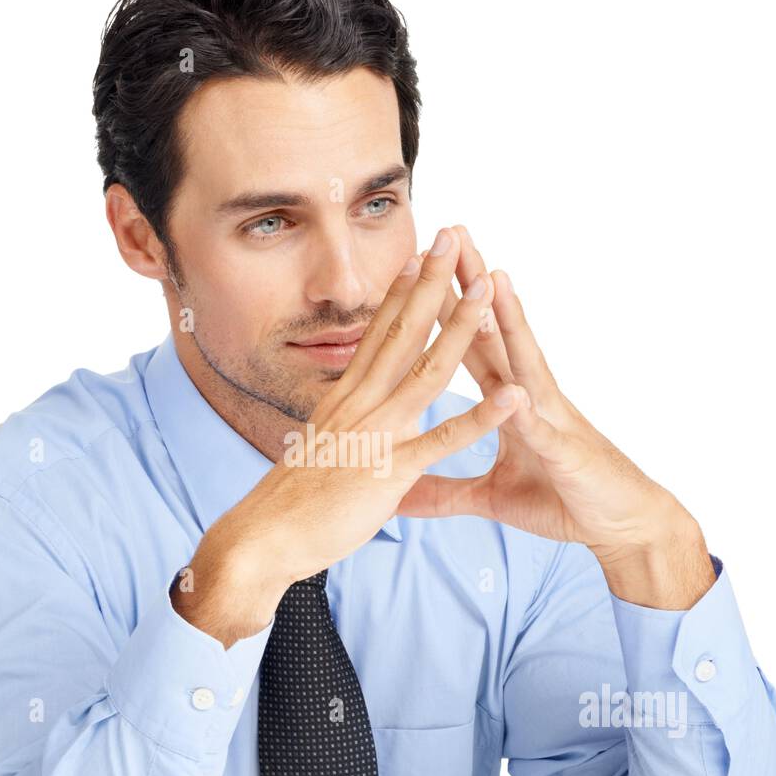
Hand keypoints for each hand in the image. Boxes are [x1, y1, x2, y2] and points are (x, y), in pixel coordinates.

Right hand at [175, 229, 528, 642]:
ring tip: (487, 289)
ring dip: (460, 328)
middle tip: (454, 237)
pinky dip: (481, 417)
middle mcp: (360, 406)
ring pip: (427, 370)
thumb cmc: (290, 504)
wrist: (262, 538)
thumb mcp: (320, 453)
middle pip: (402, 332)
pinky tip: (513, 397)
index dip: (401, 291)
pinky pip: (443, 440)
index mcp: (345, 400)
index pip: (378, 334)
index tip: (420, 254)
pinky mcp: (389, 471)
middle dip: (431, 283)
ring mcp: (376, 434)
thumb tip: (348, 423)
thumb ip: (343, 432)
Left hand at [396, 226, 716, 608]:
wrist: (621, 524)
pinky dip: (529, 411)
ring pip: (524, 362)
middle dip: (470, 286)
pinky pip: (543, 430)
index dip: (441, 308)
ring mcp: (550, 419)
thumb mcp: (491, 498)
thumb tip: (403, 494)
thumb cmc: (562, 500)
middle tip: (451, 236)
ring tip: (491, 278)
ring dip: (507, 322)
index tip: (416, 267)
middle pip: (492, 333)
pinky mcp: (565, 453)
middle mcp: (529, 397)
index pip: (466, 345)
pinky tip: (518, 391)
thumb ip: (446, 491)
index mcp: (507, 402)